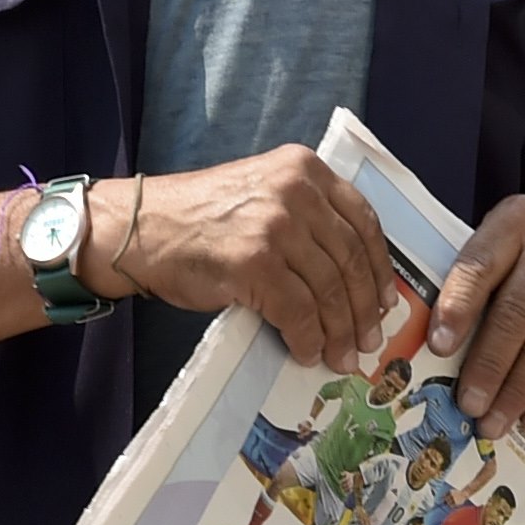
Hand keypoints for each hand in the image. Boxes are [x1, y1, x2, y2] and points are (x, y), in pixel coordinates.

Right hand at [86, 149, 390, 370]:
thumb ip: (304, 216)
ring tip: (341, 356)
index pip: (362, 221)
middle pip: (350, 259)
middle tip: (368, 340)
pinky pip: (298, 312)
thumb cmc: (197, 218)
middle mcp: (295, 191)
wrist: (139, 229)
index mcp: (303, 168)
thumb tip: (349, 276)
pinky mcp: (255, 264)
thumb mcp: (260, 192)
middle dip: (364, 309)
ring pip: (329, 290)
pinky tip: (306, 351)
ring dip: (339, 332)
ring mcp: (276, 226)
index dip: (379, 267)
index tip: (385, 299)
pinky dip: (307, 338)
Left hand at [428, 195, 524, 439]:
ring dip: (517, 392)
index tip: (438, 346)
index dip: (458, 307)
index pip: (481, 264)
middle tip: (468, 403)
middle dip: (489, 365)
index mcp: (516, 222)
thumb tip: (434, 350)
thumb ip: (474, 284)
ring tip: (493, 423)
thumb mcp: (506, 248)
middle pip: (516, 312)